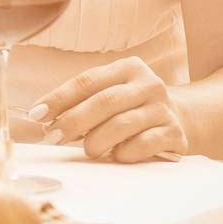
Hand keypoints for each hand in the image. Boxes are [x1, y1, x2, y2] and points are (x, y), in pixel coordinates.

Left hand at [30, 57, 188, 161]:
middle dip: (74, 121)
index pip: (86, 80)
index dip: (59, 98)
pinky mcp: (175, 134)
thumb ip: (85, 100)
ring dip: (97, 139)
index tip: (37, 114)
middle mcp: (148, 84)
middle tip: (53, 136)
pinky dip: (124, 152)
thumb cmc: (134, 107)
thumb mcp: (113, 93)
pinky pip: (144, 144)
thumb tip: (44, 117)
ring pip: (123, 123)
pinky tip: (116, 155)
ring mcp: (163, 109)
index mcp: (128, 68)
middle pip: (104, 101)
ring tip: (87, 149)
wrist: (186, 118)